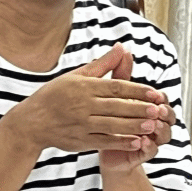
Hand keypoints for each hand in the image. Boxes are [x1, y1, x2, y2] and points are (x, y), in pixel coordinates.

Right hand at [8, 43, 160, 153]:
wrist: (32, 122)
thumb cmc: (54, 96)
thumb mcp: (76, 75)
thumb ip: (102, 64)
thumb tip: (122, 47)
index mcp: (84, 87)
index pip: (115, 87)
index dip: (136, 90)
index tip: (154, 93)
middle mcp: (83, 106)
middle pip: (116, 107)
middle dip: (138, 109)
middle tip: (159, 110)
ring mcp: (82, 125)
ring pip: (112, 126)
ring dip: (133, 126)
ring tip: (152, 126)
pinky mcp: (80, 141)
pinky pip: (104, 142)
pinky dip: (120, 142)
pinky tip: (136, 141)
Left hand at [99, 50, 175, 172]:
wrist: (100, 145)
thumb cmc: (110, 116)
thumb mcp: (114, 94)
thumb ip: (121, 74)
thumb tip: (125, 49)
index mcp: (149, 107)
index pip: (161, 99)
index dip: (160, 97)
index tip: (155, 95)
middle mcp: (153, 122)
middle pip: (168, 116)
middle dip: (165, 113)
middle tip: (159, 110)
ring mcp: (151, 138)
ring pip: (164, 134)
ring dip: (161, 130)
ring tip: (154, 126)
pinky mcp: (142, 154)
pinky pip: (151, 151)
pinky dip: (149, 147)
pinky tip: (143, 142)